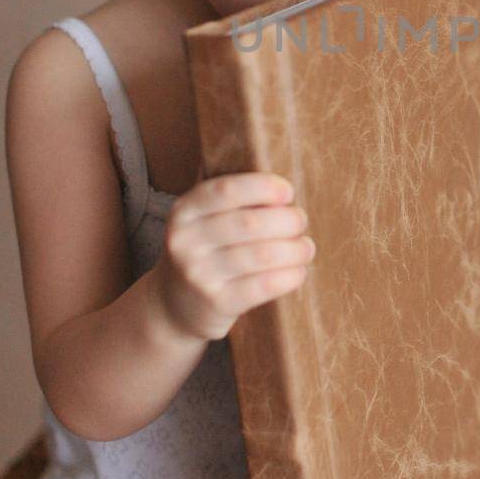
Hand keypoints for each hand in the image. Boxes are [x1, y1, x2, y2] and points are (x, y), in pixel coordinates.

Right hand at [152, 172, 314, 341]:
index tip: (288, 192)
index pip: (225, 190)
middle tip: (300, 221)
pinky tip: (298, 270)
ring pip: (263, 255)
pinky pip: (264, 286)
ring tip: (305, 247)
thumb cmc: (205, 251)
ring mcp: (198, 275)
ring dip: (296, 249)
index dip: (262, 187)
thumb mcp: (202, 219)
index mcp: (184, 211)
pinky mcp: (216, 304)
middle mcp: (185, 242)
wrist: (174, 306)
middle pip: (251, 223)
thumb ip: (230, 195)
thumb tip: (275, 171)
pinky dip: (290, 275)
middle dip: (288, 220)